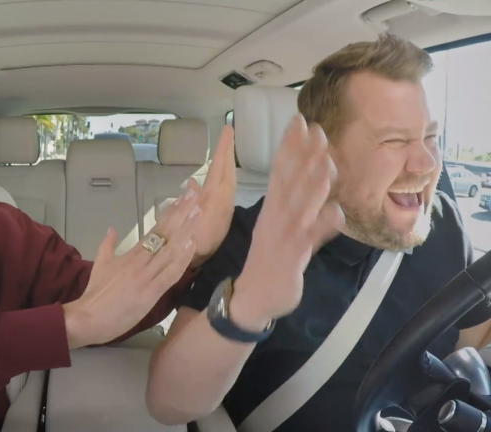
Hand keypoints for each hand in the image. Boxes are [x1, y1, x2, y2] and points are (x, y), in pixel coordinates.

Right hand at [64, 189, 201, 348]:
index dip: (169, 214)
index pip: (154, 230)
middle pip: (164, 234)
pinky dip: (181, 259)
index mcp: (131, 255)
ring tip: (197, 212)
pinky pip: (169, 274)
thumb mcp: (100, 265)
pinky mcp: (150, 292)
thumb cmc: (95, 295)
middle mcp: (140, 261)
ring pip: (169, 250)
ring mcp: (146, 276)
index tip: (181, 198)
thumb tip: (111, 229)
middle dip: (180, 214)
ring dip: (185, 231)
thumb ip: (107, 246)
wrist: (86, 317)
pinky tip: (190, 246)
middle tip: (194, 195)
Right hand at [176, 126, 236, 266]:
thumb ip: (189, 203)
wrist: (194, 265)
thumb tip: (192, 184)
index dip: (223, 149)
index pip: (220, 168)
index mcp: (213, 199)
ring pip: (226, 179)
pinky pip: (221, 190)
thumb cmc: (190, 245)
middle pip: (226, 171)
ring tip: (223, 146)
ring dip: (225, 162)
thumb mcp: (187, 223)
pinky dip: (218, 178)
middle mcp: (221, 201)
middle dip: (227, 151)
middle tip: (228, 132)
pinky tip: (207, 176)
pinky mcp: (221, 215)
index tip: (228, 130)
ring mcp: (222, 207)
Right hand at [235, 115, 343, 323]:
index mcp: (271, 209)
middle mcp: (275, 217)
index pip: (279, 170)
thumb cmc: (269, 259)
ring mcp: (284, 236)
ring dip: (313, 184)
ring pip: (300, 206)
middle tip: (316, 129)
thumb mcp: (276, 226)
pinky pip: (310, 239)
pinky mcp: (292, 257)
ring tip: (327, 161)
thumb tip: (310, 178)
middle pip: (290, 181)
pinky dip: (322, 226)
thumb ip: (293, 203)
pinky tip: (337, 213)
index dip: (289, 145)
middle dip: (303, 155)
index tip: (299, 121)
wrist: (252, 296)